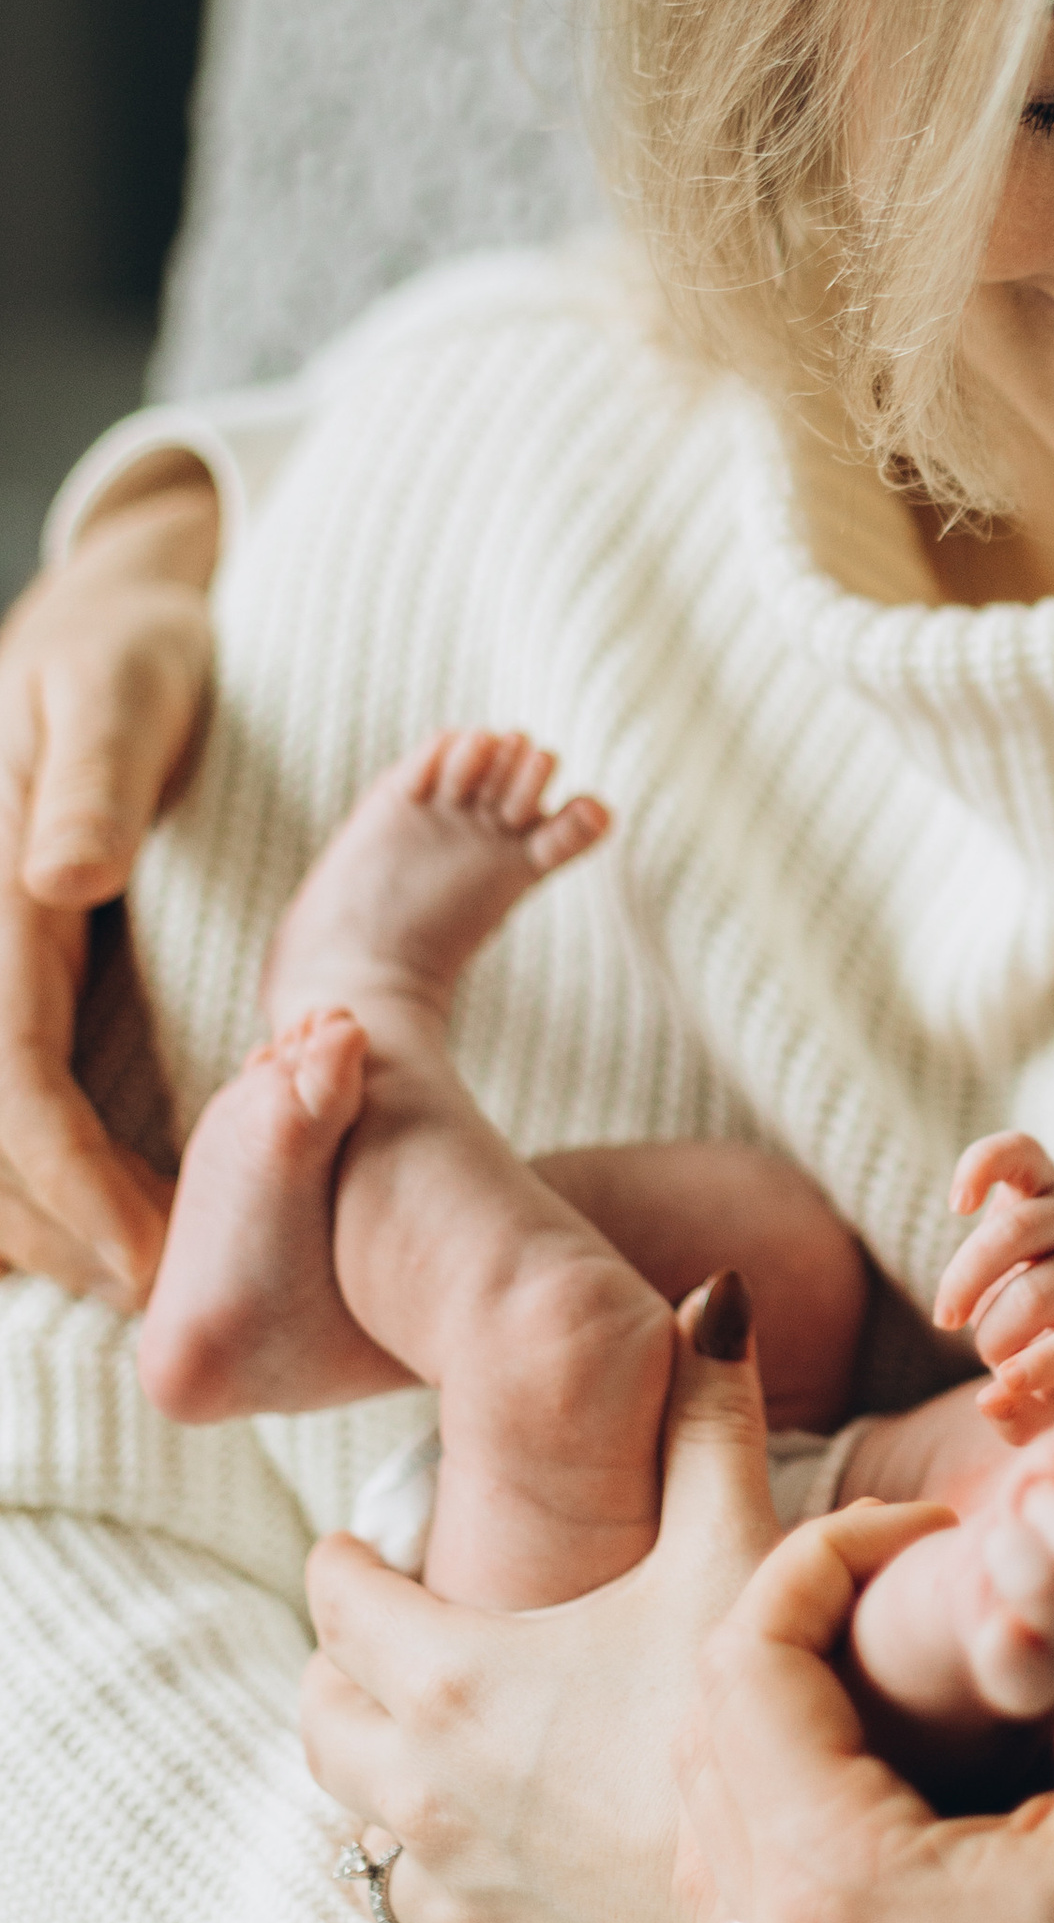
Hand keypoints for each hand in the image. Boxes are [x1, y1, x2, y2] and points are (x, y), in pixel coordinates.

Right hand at [0, 464, 217, 1303]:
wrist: (97, 622)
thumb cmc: (124, 652)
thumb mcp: (121, 690)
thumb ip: (95, 781)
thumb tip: (65, 873)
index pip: (11, 1074)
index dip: (72, 1180)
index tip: (148, 1256)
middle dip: (65, 1227)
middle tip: (167, 1300)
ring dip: (47, 1218)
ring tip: (145, 1279)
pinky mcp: (2, 972)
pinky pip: (0, 1088)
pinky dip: (39, 1168)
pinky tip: (104, 1216)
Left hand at [300, 1279, 805, 1922]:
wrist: (795, 1922)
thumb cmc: (752, 1729)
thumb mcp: (735, 1553)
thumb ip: (712, 1417)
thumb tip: (717, 1294)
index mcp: (452, 1678)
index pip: (335, 1600)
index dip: (347, 1559)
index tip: (366, 1541)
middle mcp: (422, 1792)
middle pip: (318, 1718)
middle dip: (342, 1667)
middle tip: (393, 1632)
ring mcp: (453, 1895)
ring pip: (362, 1830)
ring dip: (389, 1779)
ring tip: (450, 1743)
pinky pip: (429, 1917)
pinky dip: (447, 1871)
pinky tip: (510, 1849)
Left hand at [681, 1509, 1053, 1922]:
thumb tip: (1034, 1542)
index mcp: (841, 1889)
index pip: (747, 1665)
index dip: (822, 1559)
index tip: (922, 1530)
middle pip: (708, 1751)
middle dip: (797, 1642)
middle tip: (911, 1596)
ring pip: (703, 1863)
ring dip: (768, 1757)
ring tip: (887, 1707)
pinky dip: (756, 1893)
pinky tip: (843, 1865)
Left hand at [856, 1394, 1053, 1719]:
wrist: (989, 1565)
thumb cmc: (1044, 1501)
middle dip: (1039, 1504)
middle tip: (1029, 1505)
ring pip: (1045, 1591)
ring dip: (1005, 1547)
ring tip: (1003, 1543)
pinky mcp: (1037, 1686)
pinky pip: (1010, 1657)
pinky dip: (992, 1626)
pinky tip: (996, 1612)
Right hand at [936, 1129, 1053, 1427]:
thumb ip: (1026, 1415)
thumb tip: (990, 1402)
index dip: (1047, 1363)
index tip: (1002, 1382)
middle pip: (1044, 1291)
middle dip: (996, 1334)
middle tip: (982, 1354)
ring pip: (1022, 1231)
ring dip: (970, 1278)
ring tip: (949, 1316)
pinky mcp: (1046, 1180)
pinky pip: (1018, 1153)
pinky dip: (983, 1168)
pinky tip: (960, 1203)